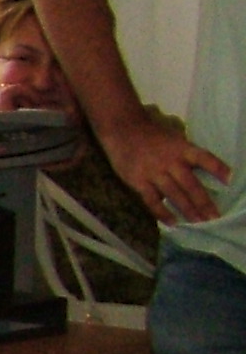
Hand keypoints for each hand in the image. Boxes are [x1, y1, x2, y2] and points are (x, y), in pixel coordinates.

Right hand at [98, 110, 230, 223]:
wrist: (123, 130)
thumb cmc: (153, 136)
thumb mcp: (174, 139)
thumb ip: (186, 156)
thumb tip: (199, 174)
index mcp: (182, 149)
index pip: (203, 158)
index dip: (217, 168)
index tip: (230, 180)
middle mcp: (170, 161)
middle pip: (190, 184)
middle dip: (204, 202)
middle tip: (214, 218)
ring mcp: (154, 172)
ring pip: (174, 194)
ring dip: (187, 210)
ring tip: (198, 222)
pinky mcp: (139, 181)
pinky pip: (152, 200)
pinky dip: (162, 213)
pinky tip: (172, 223)